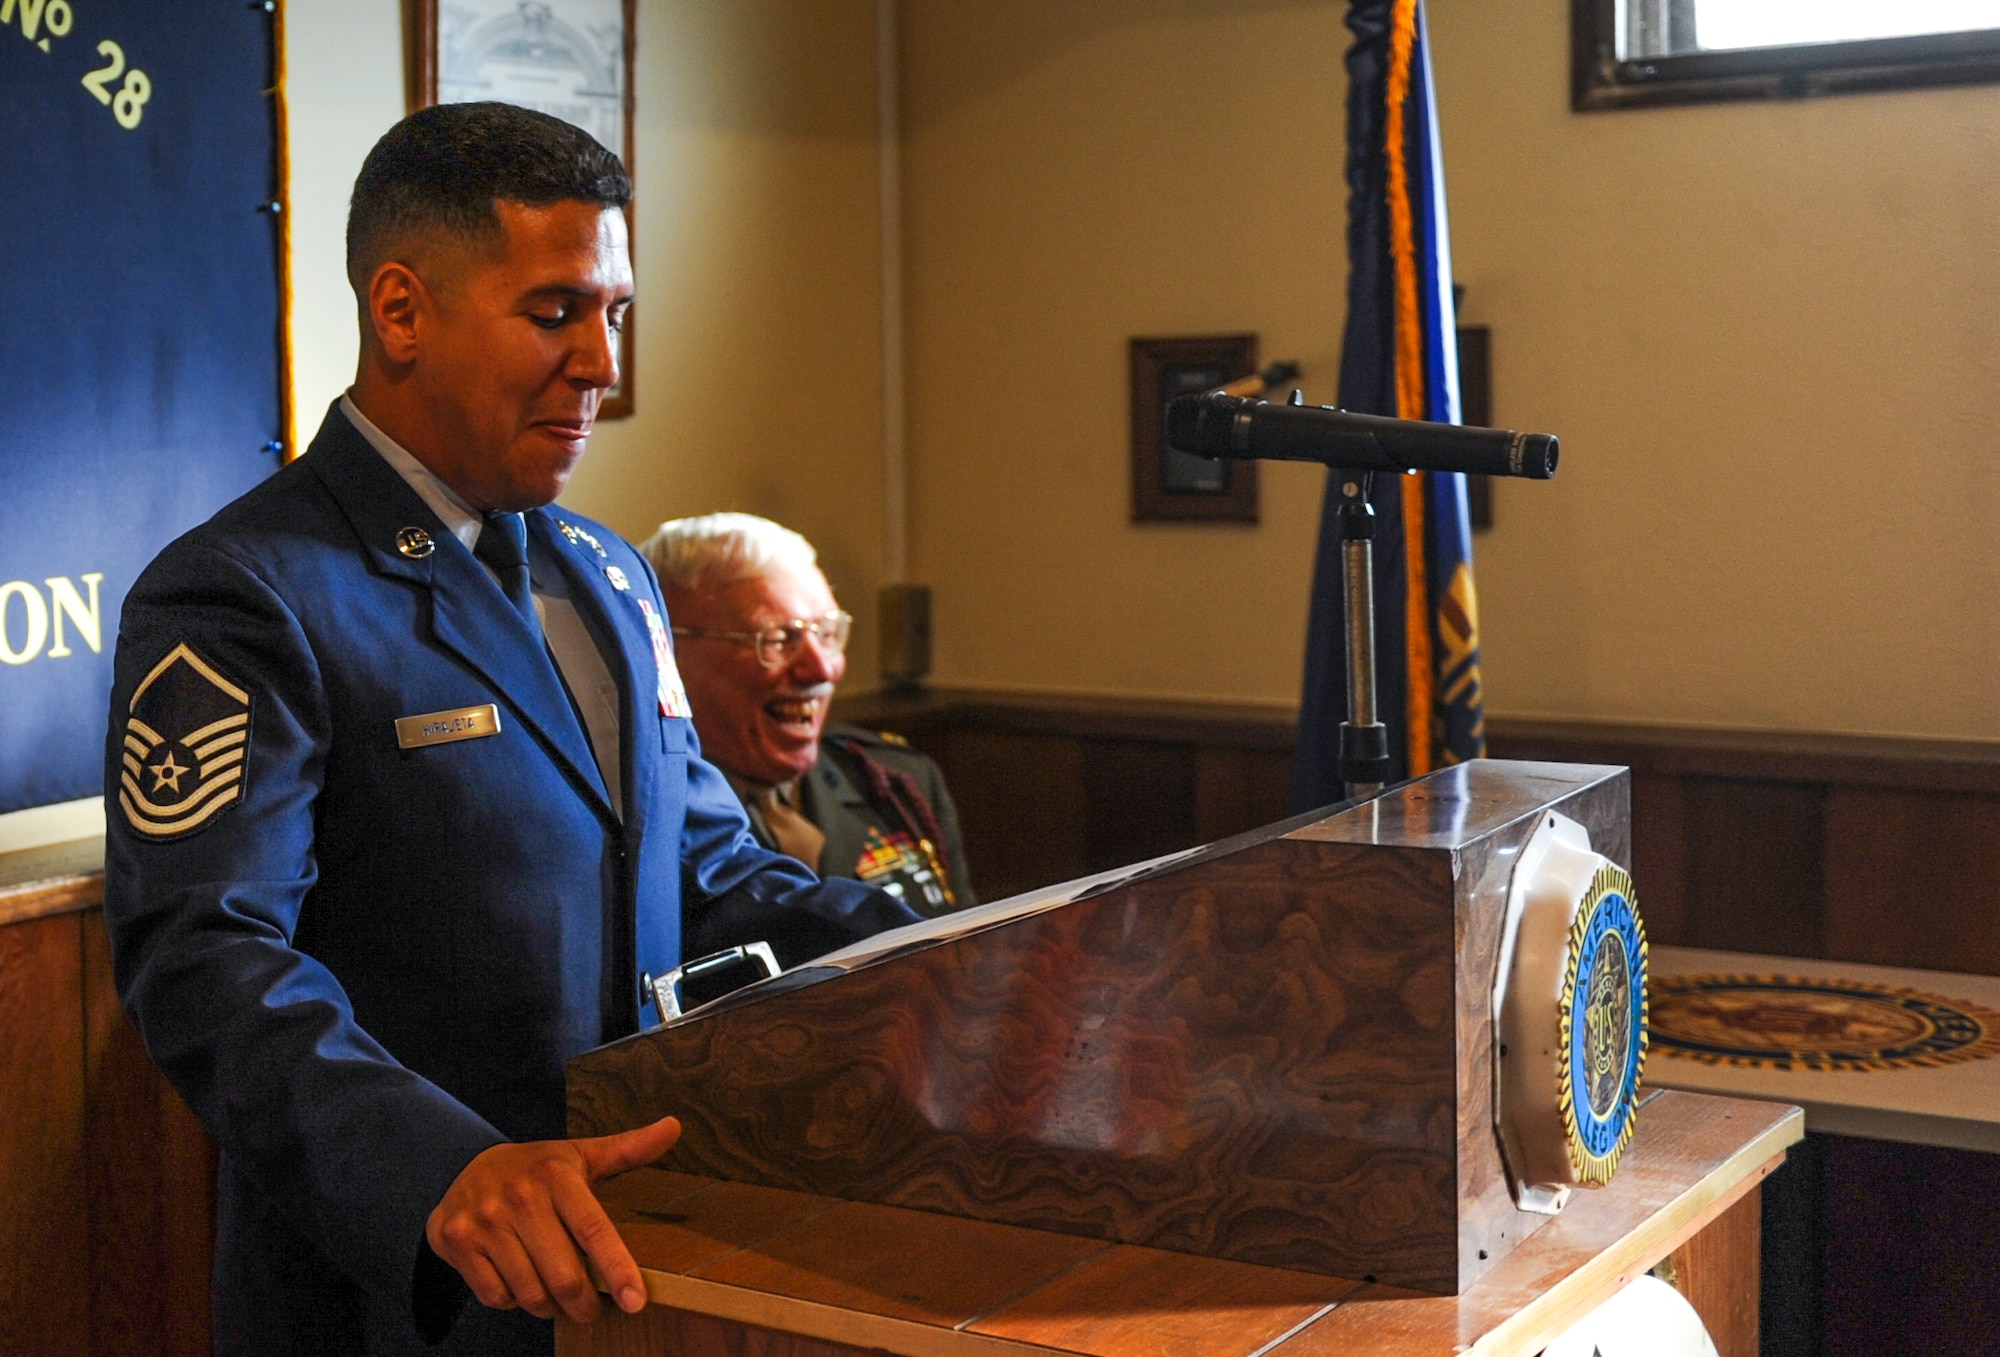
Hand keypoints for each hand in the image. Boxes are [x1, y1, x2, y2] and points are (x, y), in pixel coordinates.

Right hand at [426, 1115, 681, 1322]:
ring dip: (547, 1305)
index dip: (617, 1268)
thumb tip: (674, 1127)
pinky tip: (517, 1280)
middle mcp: (520, 1196)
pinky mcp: (457, 1242)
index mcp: (557, 1175)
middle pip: (563, 1275)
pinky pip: (496, 1296)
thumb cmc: (537, 1169)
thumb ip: (627, 1150)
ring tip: (553, 1295)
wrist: (464, 1168)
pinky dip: (511, 1300)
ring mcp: (485, 1220)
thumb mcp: (580, 1155)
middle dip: (583, 1304)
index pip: (594, 1229)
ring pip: (529, 1292)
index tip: (635, 1302)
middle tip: (591, 1310)